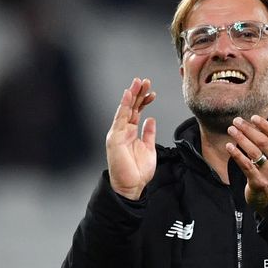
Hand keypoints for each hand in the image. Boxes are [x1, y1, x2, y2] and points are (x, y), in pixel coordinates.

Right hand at [105, 78, 156, 199]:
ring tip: (139, 83)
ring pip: (125, 109)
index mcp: (131, 133)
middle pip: (131, 108)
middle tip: (145, 81)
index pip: (137, 112)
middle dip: (138, 94)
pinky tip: (129, 95)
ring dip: (132, 95)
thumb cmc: (139, 171)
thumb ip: (148, 133)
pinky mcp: (115, 137)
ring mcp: (118, 133)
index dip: (144, 101)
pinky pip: (120, 118)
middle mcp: (123, 131)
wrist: (131, 186)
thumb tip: (151, 119)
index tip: (152, 92)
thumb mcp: (148, 148)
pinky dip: (124, 105)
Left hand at [225, 111, 267, 214]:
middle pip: (263, 142)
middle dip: (248, 130)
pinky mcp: (258, 182)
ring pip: (254, 152)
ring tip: (231, 130)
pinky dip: (237, 155)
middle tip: (236, 121)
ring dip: (241, 139)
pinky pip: (246, 165)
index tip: (253, 117)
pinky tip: (229, 146)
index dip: (265, 125)